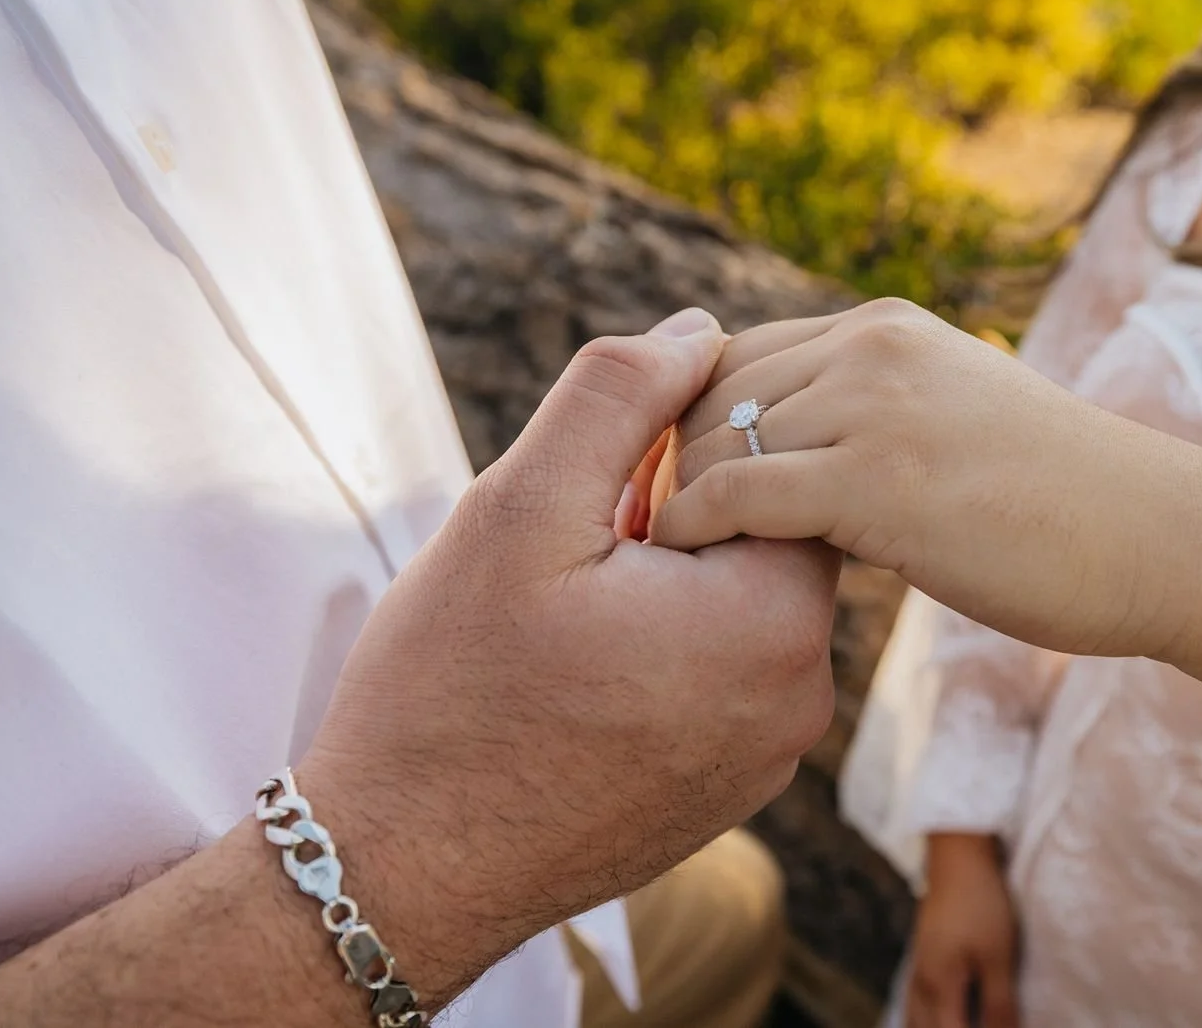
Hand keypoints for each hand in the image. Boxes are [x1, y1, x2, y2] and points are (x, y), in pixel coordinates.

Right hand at [299, 308, 841, 1004]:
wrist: (402, 870)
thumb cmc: (452, 689)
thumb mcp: (520, 507)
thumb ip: (618, 398)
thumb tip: (698, 330)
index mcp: (772, 617)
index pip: (779, 472)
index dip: (686, 451)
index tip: (600, 489)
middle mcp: (799, 698)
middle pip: (759, 542)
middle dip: (671, 524)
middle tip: (572, 560)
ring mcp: (767, 759)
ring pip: (734, 613)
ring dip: (662, 592)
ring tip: (565, 626)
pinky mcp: (727, 795)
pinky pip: (717, 684)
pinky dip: (660, 658)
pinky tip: (576, 681)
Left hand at [651, 299, 1200, 660]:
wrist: (1157, 536)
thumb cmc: (1060, 507)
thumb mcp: (954, 428)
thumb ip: (873, 426)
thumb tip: (791, 477)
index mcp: (885, 329)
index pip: (740, 354)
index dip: (689, 419)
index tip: (663, 483)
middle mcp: (871, 345)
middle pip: (715, 389)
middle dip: (670, 457)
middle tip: (636, 525)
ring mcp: (875, 403)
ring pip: (717, 433)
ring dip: (676, 494)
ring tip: (652, 555)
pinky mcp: (877, 475)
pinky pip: (738, 490)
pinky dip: (692, 525)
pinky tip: (681, 562)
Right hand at [908, 834, 1018, 1027]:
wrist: (958, 857)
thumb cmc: (981, 905)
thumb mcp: (998, 957)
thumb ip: (999, 1006)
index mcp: (939, 988)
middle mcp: (921, 984)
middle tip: (978, 1022)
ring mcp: (918, 969)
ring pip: (914, 1019)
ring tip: (957, 1021)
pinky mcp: (922, 956)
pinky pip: (915, 1002)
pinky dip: (925, 1018)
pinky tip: (941, 1014)